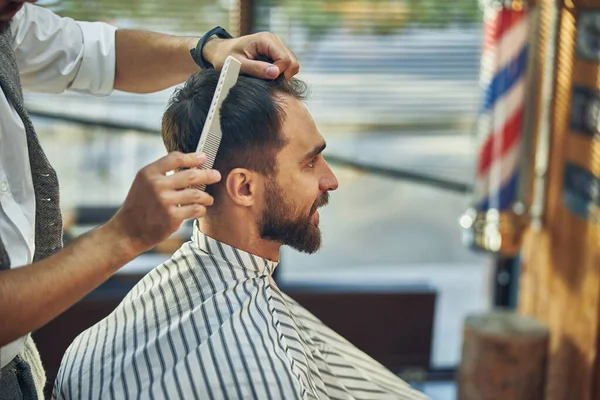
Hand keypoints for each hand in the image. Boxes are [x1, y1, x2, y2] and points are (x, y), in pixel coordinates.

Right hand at [106, 152, 220, 255]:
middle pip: (191, 175)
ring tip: (208, 199)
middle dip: (208, 174)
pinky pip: (196, 209)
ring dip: (206, 196)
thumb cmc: (139, 206)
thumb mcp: (144, 183)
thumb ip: (162, 173)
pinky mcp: (172, 217)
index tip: (204, 157)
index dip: (193, 157)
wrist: (127, 231)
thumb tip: (191, 165)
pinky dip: (201, 209)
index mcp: (148, 173)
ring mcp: (164, 201)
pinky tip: (200, 210)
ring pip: (197, 194)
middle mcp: (156, 185)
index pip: (176, 158)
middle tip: (216, 175)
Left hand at [203, 32, 299, 79]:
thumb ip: (256, 69)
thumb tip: (275, 73)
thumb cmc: (225, 57)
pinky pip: (286, 67)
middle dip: (282, 75)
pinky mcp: (275, 53)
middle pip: (292, 62)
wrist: (220, 52)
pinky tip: (265, 76)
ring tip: (264, 78)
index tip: (265, 80)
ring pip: (291, 65)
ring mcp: (276, 46)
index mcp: (266, 39)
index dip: (279, 73)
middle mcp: (274, 40)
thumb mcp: (238, 65)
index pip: (285, 60)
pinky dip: (279, 74)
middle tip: (266, 81)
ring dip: (281, 75)